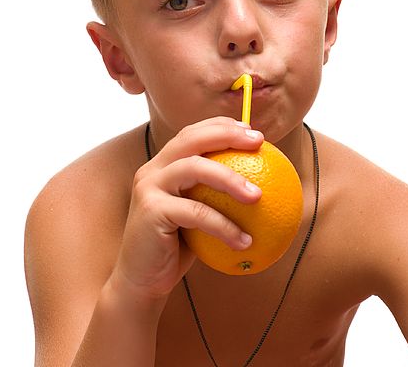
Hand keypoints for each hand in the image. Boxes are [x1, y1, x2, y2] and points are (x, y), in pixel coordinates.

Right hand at [109, 117, 263, 305]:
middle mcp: (153, 169)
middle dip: (227, 135)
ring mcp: (149, 187)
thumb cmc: (178, 248)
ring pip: (195, 168)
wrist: (143, 282)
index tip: (253, 132)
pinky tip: (246, 241)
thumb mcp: (200, 216)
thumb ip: (218, 195)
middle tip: (258, 143)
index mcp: (164, 164)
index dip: (222, 125)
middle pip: (191, 139)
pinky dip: (224, 226)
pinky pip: (197, 213)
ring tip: (259, 196)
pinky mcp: (151, 211)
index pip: (192, 133)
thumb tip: (265, 185)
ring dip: (231, 179)